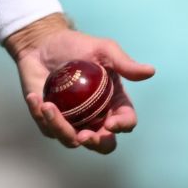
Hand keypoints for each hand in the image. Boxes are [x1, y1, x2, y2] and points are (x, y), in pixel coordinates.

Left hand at [3, 14, 154, 154]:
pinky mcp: (50, 121)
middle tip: (84, 135)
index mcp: (114, 102)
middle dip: (96, 144)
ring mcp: (73, 122)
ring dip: (60, 127)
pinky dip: (41, 116)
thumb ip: (124, 63)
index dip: (122, 126)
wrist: (42, 43)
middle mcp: (96, 117)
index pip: (126, 121)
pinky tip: (36, 98)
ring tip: (48, 106)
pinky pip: (48, 128)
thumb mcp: (102, 49)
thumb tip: (151, 71)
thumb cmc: (77, 45)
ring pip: (72, 140)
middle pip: (103, 143)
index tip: (111, 122)